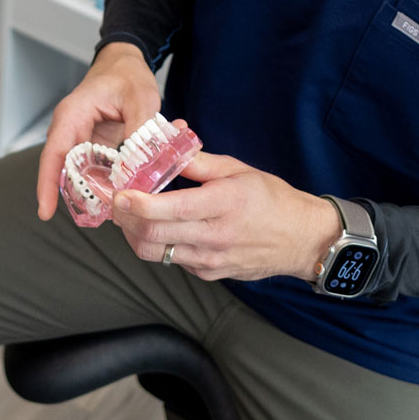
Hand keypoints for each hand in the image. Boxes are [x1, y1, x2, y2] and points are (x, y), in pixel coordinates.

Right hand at [35, 42, 163, 220]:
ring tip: (117, 209)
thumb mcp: (140, 98)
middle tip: (101, 217)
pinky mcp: (94, 146)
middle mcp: (71, 130)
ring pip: (82, 173)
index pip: (54, 154)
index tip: (45, 212)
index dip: (47, 184)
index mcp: (72, 115)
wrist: (125, 63)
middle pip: (65, 170)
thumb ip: (139, 131)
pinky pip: (96, 169)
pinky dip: (109, 181)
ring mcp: (81, 139)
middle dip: (80, 195)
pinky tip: (128, 191)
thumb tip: (135, 166)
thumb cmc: (127, 74)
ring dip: (97, 191)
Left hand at [112, 152, 343, 282]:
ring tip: (130, 215)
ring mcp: (210, 260)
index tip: (119, 193)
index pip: (168, 210)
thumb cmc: (272, 200)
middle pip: (152, 235)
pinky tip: (159, 228)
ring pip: (155, 253)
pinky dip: (157, 244)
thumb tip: (168, 145)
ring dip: (134, 234)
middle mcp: (214, 236)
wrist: (302, 239)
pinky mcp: (208, 273)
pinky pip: (172, 260)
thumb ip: (198, 161)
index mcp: (222, 204)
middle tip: (116, 201)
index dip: (136, 204)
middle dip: (125, 219)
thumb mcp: (238, 170)